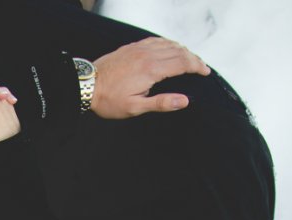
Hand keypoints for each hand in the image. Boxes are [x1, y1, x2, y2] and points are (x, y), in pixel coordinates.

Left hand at [91, 36, 210, 118]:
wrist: (86, 85)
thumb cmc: (109, 100)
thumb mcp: (135, 108)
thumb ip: (161, 103)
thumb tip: (184, 101)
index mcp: (151, 70)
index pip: (182, 63)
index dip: (197, 66)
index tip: (205, 72)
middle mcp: (147, 55)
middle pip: (179, 51)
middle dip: (193, 58)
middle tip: (202, 67)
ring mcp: (139, 49)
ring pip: (168, 44)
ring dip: (182, 50)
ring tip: (190, 58)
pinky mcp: (131, 47)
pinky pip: (155, 40)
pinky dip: (168, 43)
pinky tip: (170, 48)